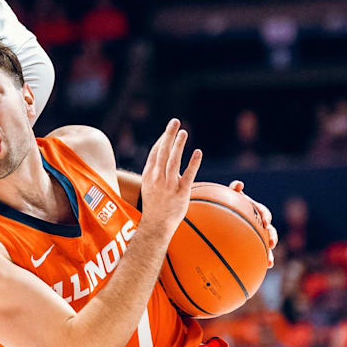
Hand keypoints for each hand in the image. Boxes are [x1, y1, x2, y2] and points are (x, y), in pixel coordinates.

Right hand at [139, 118, 201, 234]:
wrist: (156, 225)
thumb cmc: (155, 206)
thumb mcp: (149, 187)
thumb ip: (155, 173)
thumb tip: (163, 161)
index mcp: (149, 175)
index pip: (155, 153)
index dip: (162, 140)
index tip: (169, 130)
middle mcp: (157, 178)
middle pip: (163, 152)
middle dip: (169, 135)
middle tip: (175, 121)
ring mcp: (168, 185)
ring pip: (173, 161)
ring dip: (179, 145)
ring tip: (184, 132)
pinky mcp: (181, 193)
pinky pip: (188, 175)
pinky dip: (193, 163)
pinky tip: (198, 152)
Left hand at [229, 180, 277, 266]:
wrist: (222, 215)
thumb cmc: (227, 203)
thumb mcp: (230, 196)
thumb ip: (234, 190)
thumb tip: (238, 184)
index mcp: (254, 210)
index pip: (263, 212)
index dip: (265, 216)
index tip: (265, 222)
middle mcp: (258, 223)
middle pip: (269, 230)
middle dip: (272, 236)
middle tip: (271, 242)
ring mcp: (256, 234)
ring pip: (266, 244)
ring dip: (269, 252)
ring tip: (270, 261)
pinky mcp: (252, 243)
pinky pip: (258, 252)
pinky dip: (262, 260)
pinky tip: (263, 269)